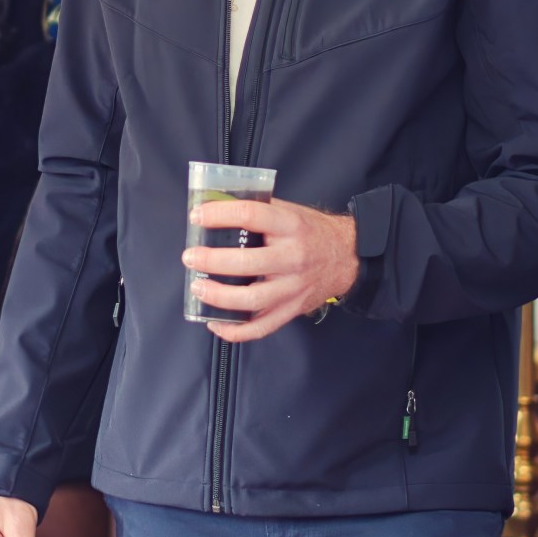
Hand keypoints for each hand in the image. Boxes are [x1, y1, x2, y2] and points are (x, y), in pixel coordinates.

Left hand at [183, 198, 358, 342]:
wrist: (347, 258)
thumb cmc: (311, 232)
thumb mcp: (290, 212)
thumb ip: (258, 209)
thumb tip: (216, 206)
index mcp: (291, 227)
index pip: (251, 215)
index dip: (219, 215)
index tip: (197, 216)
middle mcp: (293, 258)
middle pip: (246, 263)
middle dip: (212, 261)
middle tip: (190, 257)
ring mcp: (293, 288)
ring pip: (252, 300)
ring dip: (218, 296)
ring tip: (198, 287)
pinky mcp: (292, 310)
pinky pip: (261, 327)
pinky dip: (235, 331)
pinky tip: (215, 323)